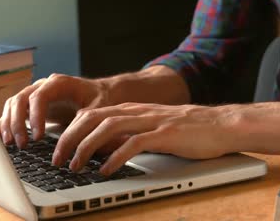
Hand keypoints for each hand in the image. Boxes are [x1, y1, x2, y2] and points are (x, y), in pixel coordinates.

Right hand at [0, 73, 110, 147]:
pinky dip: (7, 123)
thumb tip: (72, 138)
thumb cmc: (99, 98)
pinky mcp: (32, 105)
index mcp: (58, 83)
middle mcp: (43, 85)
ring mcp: (35, 93)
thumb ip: (85, 119)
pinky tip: (4, 139)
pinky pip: (13, 111)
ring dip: (9, 124)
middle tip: (21, 144)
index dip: (35, 116)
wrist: (100, 93)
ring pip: (13, 105)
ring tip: (11, 144)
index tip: (38, 137)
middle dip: (18, 123)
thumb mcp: (97, 108)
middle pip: (20, 99)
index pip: (39, 97)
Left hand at [52, 103, 244, 175]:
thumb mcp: (154, 127)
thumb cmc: (189, 129)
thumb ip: (132, 133)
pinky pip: (134, 143)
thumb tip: (107, 149)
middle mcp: (139, 111)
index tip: (58, 148)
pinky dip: (115, 157)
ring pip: (108, 127)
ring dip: (86, 147)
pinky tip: (105, 170)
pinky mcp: (165, 134)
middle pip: (94, 118)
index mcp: (134, 109)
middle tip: (57, 158)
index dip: (71, 130)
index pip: (93, 114)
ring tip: (75, 165)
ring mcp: (152, 121)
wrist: (221, 124)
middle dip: (70, 138)